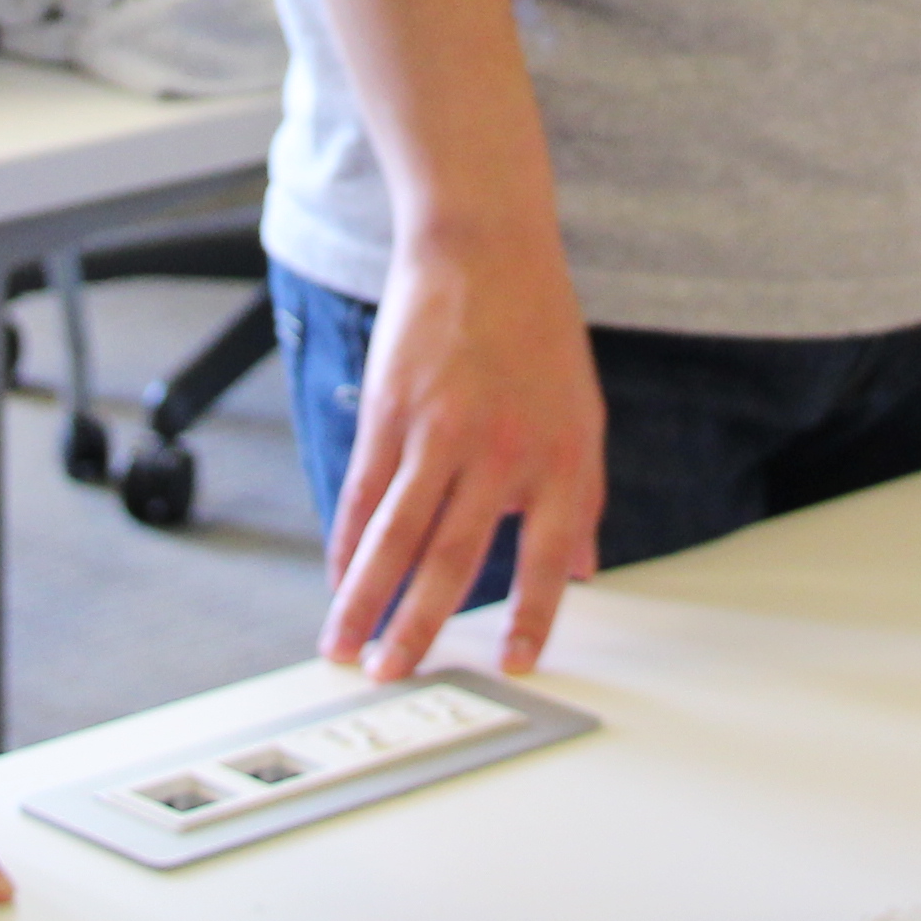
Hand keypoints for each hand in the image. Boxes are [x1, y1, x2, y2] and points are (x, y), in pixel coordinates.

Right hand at [322, 228, 606, 678]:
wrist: (483, 246)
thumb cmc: (537, 329)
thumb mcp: (583, 410)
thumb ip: (582, 495)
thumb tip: (584, 568)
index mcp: (562, 457)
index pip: (549, 558)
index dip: (533, 616)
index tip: (515, 665)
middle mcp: (503, 450)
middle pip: (454, 558)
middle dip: (419, 626)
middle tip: (395, 674)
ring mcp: (440, 430)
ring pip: (397, 535)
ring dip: (365, 599)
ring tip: (344, 645)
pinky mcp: (392, 410)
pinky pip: (365, 491)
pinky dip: (347, 541)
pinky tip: (336, 576)